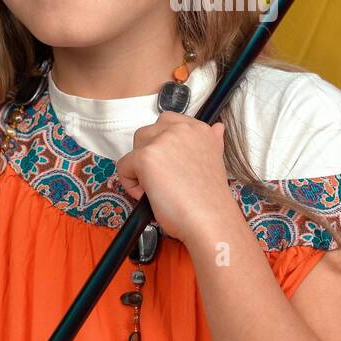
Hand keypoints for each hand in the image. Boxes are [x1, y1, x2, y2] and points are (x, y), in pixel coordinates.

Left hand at [114, 112, 238, 243]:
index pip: (168, 122)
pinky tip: (148, 196)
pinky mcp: (146, 157)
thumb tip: (217, 127)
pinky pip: (124, 166)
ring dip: (138, 169)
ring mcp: (162, 140)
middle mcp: (181, 129)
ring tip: (156, 189)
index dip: (162, 146)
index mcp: (199, 128)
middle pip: (147, 134)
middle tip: (163, 180)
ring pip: (134, 149)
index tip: (170, 166)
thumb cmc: (209, 199)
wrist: (209, 219)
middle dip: (148, 156)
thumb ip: (211, 140)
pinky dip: (130, 184)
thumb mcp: (215, 159)